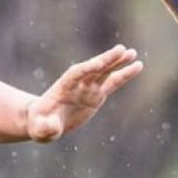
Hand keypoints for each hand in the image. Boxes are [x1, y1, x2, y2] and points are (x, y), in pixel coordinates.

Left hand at [25, 45, 143, 141]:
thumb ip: (46, 127)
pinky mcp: (97, 95)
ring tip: (133, 53)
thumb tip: (51, 127)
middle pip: (93, 68)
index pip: (76, 74)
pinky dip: (124, 74)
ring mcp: (88, 88)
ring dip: (117, 62)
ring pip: (104, 72)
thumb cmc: (39, 125)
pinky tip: (137, 66)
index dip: (87, 68)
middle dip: (106, 60)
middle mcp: (77, 85)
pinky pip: (113, 83)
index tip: (100, 63)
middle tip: (121, 49)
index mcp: (63, 88)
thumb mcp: (39, 129)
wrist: (44, 122)